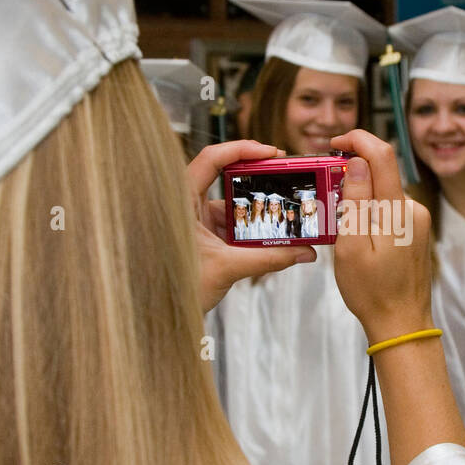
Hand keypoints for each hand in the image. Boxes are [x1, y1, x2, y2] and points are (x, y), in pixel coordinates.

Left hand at [186, 140, 315, 312]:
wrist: (161, 315)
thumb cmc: (177, 288)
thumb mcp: (227, 269)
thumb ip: (268, 258)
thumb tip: (303, 252)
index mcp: (182, 200)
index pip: (211, 158)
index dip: (242, 149)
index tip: (271, 153)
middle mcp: (187, 205)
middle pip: (225, 175)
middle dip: (257, 173)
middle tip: (285, 171)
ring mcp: (196, 220)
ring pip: (231, 202)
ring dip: (256, 204)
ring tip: (284, 204)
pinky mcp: (204, 235)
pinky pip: (231, 222)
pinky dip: (251, 225)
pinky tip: (271, 231)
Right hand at [329, 130, 432, 343]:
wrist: (402, 323)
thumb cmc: (371, 291)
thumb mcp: (351, 246)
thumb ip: (355, 200)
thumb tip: (358, 162)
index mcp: (396, 210)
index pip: (381, 154)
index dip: (357, 139)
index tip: (334, 144)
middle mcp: (412, 209)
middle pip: (381, 173)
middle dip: (352, 174)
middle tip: (327, 195)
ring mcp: (417, 221)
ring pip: (383, 193)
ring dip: (360, 198)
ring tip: (340, 228)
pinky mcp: (415, 232)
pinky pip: (388, 210)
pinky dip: (370, 213)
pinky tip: (357, 238)